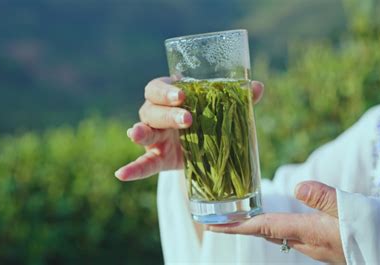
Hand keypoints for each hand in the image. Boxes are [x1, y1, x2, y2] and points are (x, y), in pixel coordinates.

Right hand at [115, 77, 264, 180]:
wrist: (207, 149)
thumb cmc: (211, 120)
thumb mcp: (223, 110)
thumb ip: (238, 99)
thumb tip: (257, 87)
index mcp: (170, 97)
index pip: (158, 88)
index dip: (166, 91)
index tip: (182, 95)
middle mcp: (157, 114)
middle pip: (151, 109)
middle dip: (167, 113)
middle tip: (188, 119)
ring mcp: (155, 137)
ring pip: (144, 131)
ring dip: (141, 132)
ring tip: (136, 134)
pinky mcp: (158, 158)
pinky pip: (142, 164)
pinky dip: (132, 169)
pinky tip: (121, 174)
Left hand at [208, 181, 345, 263]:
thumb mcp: (357, 211)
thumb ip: (327, 200)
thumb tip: (298, 187)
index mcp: (309, 232)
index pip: (262, 227)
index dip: (235, 227)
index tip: (210, 225)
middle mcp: (307, 243)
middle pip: (264, 233)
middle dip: (238, 227)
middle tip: (215, 219)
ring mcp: (315, 246)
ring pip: (276, 235)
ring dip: (253, 226)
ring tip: (236, 216)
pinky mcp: (324, 245)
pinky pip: (289, 235)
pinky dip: (273, 226)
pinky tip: (275, 219)